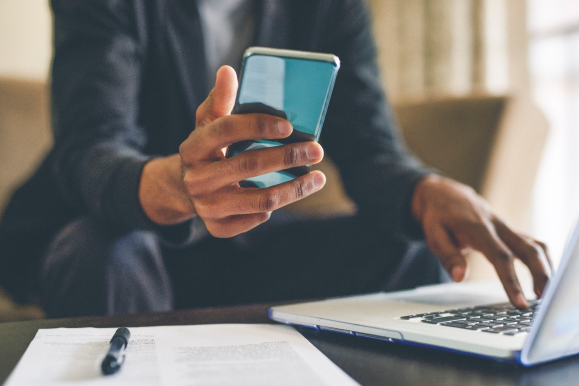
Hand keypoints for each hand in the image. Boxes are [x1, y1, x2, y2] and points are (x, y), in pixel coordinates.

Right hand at [139, 66, 325, 236]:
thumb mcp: (208, 123)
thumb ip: (220, 99)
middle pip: (249, 165)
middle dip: (289, 157)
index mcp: (192, 147)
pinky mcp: (217, 227)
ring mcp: (206, 206)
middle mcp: (196, 179)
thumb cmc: (208, 149)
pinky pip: (255, 218)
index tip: (289, 126)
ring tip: (318, 177)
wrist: (185, 188)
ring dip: (295, 188)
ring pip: (261, 200)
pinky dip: (274, 207)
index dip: (258, 125)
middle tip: (317, 150)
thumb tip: (228, 71)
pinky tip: (288, 194)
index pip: (226, 130)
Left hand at [411, 174, 552, 307]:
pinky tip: (544, 276)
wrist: (444, 194)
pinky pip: (532, 244)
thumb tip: (459, 278)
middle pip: (528, 249)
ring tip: (546, 292)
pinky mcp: (509, 231)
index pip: (500, 257)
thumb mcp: (434, 234)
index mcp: (478, 228)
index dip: (511, 281)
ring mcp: (506, 227)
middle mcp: (497, 226)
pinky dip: (542, 260)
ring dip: (545, 268)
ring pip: (535, 245)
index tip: (519, 302)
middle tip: (544, 298)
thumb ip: (448, 256)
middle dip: (541, 274)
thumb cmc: (438, 216)